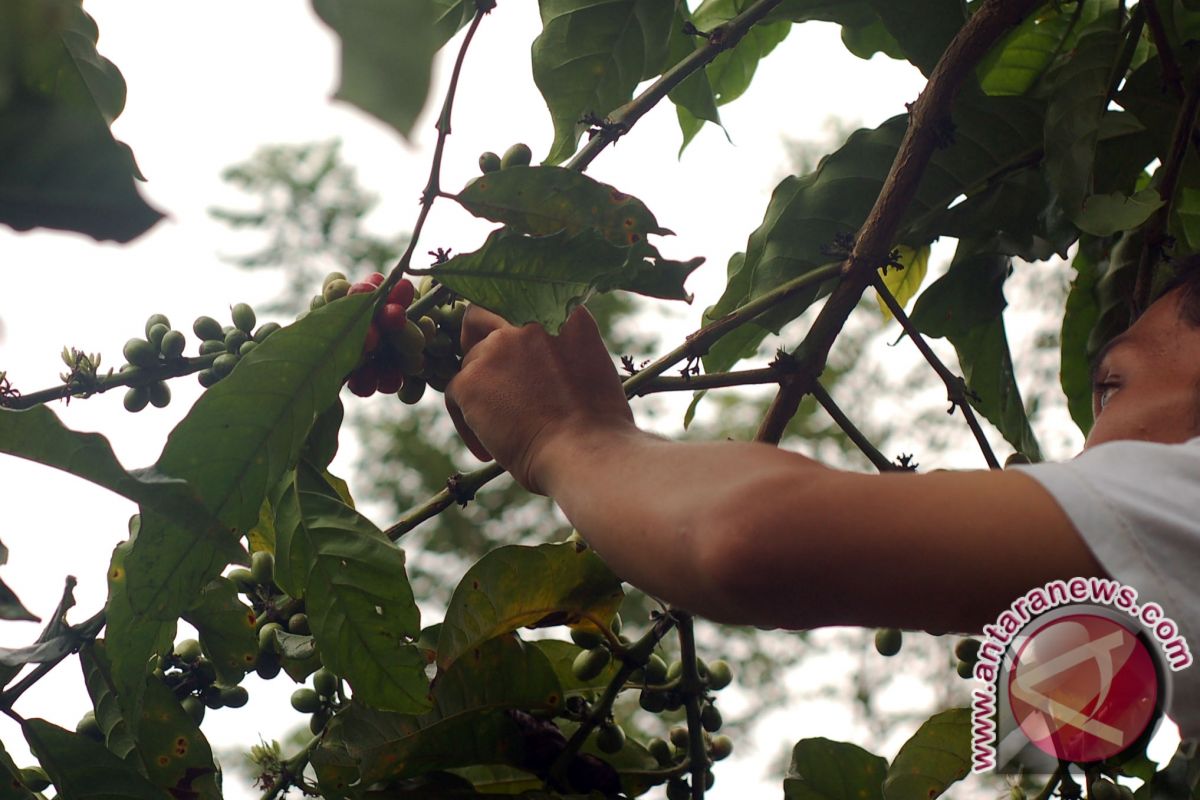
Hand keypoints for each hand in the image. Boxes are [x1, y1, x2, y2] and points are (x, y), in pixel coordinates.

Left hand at [445, 305, 634, 493]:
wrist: (586, 452)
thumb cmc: (599, 427)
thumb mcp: (593, 368)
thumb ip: (563, 352)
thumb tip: (540, 367)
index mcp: (563, 314)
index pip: (522, 305)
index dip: (513, 330)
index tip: (516, 355)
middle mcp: (527, 320)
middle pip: (482, 314)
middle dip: (476, 337)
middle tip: (484, 372)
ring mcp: (497, 347)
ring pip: (469, 363)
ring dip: (479, 392)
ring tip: (499, 432)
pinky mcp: (470, 379)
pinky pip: (454, 395)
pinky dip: (467, 423)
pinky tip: (489, 450)